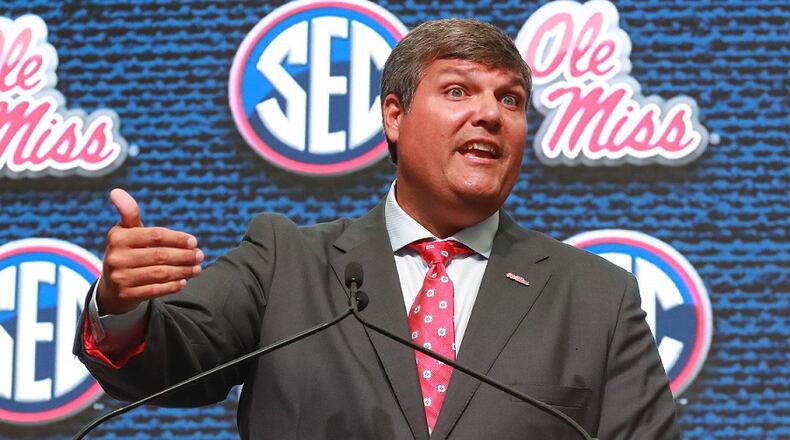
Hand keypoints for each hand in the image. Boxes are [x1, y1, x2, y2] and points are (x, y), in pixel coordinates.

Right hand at [97, 188, 203, 314]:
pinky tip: (184, 281)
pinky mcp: (126, 295)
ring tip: (197, 268)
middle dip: (184, 256)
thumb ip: (129, 212)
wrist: (111, 287)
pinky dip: (172, 286)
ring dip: (183, 271)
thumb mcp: (126, 231)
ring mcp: (120, 278)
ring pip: (160, 273)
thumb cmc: (126, 251)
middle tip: (200, 256)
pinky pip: (155, 290)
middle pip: (160, 255)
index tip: (194, 241)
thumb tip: (116, 191)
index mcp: (118, 237)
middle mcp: (116, 257)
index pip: (155, 235)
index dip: (177, 238)